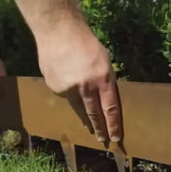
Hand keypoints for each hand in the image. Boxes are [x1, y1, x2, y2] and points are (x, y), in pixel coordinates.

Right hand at [36, 21, 122, 142]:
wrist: (58, 31)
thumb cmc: (86, 44)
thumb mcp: (104, 61)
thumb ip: (106, 81)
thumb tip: (106, 101)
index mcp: (103, 78)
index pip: (110, 108)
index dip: (113, 125)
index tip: (115, 137)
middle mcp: (86, 86)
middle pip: (94, 114)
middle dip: (100, 129)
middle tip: (103, 140)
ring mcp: (69, 88)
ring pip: (79, 109)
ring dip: (86, 119)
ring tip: (90, 128)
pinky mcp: (55, 87)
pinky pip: (65, 96)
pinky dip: (69, 94)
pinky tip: (68, 83)